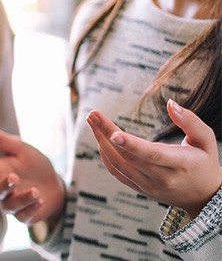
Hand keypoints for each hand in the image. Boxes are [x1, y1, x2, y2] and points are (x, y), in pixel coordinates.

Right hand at [0, 121, 64, 225]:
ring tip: (35, 191)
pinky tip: (40, 200)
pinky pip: (24, 216)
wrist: (55, 185)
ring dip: (22, 198)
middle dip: (4, 185)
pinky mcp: (25, 215)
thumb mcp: (19, 148)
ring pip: (10, 205)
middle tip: (14, 176)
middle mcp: (3, 189)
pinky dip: (31, 208)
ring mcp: (13, 203)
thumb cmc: (32, 164)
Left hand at [86, 100, 221, 217]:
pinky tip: (99, 138)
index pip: (152, 155)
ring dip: (101, 143)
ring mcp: (149, 186)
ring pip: (118, 165)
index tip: (113, 133)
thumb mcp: (205, 140)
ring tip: (92, 121)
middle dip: (106, 134)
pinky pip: (117, 173)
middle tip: (92, 114)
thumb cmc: (203, 161)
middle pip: (128, 156)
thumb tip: (171, 103)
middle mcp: (162, 178)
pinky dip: (105, 156)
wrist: (203, 195)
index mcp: (180, 164)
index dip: (132, 145)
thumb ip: (190, 121)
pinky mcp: (140, 189)